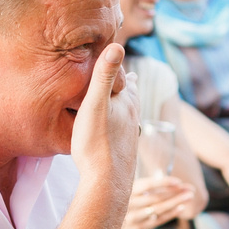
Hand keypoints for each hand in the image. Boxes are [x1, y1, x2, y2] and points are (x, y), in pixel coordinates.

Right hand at [71, 44, 139, 208]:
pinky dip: (122, 120)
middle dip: (127, 81)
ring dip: (127, 100)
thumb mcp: (95, 105)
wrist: (108, 184)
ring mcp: (130, 133)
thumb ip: (104, 76)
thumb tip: (117, 45)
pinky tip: (120, 129)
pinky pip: (124, 128)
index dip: (117, 63)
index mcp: (127, 100)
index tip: (115, 49)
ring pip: (130, 110)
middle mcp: (133, 115)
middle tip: (129, 72)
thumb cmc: (98, 143)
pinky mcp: (124, 149)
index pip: (123, 75)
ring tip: (129, 93)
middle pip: (131, 92)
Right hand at [121, 174, 195, 228]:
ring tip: (189, 197)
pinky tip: (181, 208)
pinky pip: (157, 221)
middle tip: (190, 189)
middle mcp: (128, 204)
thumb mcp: (128, 190)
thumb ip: (146, 186)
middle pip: (156, 197)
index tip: (179, 181)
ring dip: (176, 202)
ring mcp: (132, 217)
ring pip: (158, 209)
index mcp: (126, 190)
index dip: (164, 182)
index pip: (148, 185)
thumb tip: (172, 182)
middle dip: (175, 192)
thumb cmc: (121, 201)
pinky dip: (170, 214)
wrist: (103, 222)